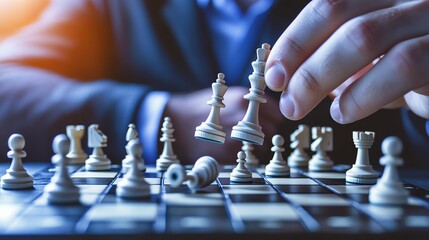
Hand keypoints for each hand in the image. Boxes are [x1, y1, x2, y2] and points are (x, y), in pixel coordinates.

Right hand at [164, 86, 282, 163]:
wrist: (178, 122)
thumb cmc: (203, 109)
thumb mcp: (228, 96)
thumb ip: (251, 103)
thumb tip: (274, 114)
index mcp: (244, 99)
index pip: (277, 114)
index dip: (277, 121)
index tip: (273, 126)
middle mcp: (242, 115)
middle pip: (274, 130)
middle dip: (270, 136)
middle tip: (261, 138)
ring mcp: (236, 134)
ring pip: (264, 147)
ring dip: (261, 149)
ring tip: (248, 146)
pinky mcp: (228, 152)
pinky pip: (250, 158)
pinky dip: (248, 158)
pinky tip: (238, 152)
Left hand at [265, 0, 428, 122]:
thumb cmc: (411, 68)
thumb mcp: (368, 61)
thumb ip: (333, 59)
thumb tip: (286, 74)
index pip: (327, 6)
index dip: (293, 40)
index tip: (272, 73)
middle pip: (340, 15)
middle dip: (302, 63)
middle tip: (286, 100)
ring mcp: (428, 18)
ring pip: (364, 36)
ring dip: (320, 77)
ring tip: (303, 107)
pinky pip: (403, 66)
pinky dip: (364, 93)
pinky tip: (345, 112)